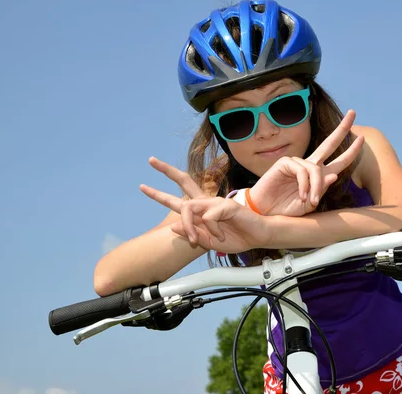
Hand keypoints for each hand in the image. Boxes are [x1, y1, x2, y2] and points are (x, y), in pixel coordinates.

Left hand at [139, 158, 270, 251]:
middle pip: (184, 181)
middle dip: (166, 170)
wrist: (257, 238)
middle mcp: (206, 202)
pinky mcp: (225, 205)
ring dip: (189, 227)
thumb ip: (191, 234)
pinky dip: (211, 231)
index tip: (143, 187)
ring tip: (198, 241)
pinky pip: (207, 219)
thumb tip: (172, 226)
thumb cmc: (237, 238)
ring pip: (189, 208)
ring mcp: (215, 201)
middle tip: (151, 160)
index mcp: (201, 210)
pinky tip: (220, 236)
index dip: (159, 194)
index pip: (178, 199)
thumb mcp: (208, 242)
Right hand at [249, 110, 363, 215]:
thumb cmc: (285, 209)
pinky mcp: (285, 163)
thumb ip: (322, 190)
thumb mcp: (309, 204)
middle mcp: (309, 166)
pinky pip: (302, 171)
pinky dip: (304, 185)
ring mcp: (297, 162)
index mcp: (318, 175)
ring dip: (316, 186)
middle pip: (329, 144)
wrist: (266, 213)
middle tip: (353, 112)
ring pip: (316, 169)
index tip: (362, 138)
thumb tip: (334, 175)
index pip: (339, 161)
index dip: (351, 151)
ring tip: (310, 200)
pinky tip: (302, 195)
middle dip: (342, 129)